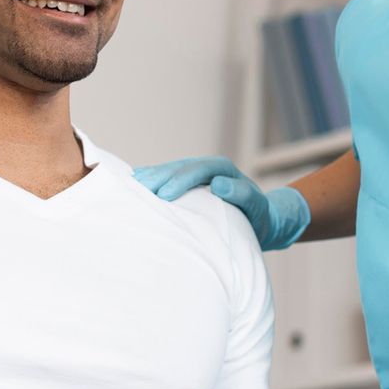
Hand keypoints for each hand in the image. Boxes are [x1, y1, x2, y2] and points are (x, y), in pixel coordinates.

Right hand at [129, 155, 311, 250]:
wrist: (260, 220)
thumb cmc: (258, 216)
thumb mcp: (256, 205)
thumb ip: (241, 194)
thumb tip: (218, 185)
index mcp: (222, 169)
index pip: (197, 169)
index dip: (180, 179)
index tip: (165, 195)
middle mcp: (206, 169)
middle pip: (177, 168)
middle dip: (158, 177)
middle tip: (139, 190)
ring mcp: (194, 176)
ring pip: (168, 172)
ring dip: (149, 179)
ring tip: (128, 188)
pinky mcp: (186, 187)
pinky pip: (165, 181)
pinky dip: (150, 185)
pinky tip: (132, 191)